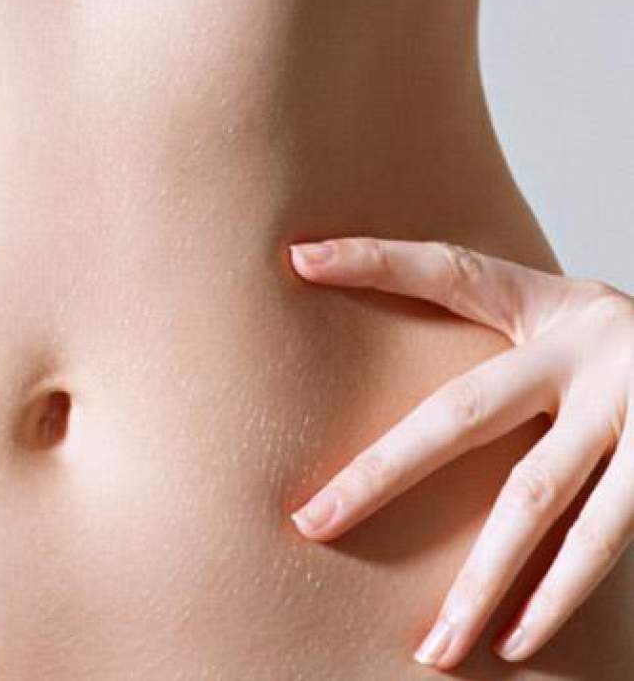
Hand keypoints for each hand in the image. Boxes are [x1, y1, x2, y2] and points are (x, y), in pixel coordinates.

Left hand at [285, 237, 633, 670]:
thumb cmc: (628, 357)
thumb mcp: (572, 324)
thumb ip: (499, 350)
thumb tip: (391, 383)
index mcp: (551, 307)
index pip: (451, 272)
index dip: (377, 261)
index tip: (301, 259)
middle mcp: (589, 349)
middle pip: (463, 411)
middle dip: (382, 473)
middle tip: (315, 523)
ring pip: (539, 500)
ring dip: (481, 578)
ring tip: (433, 645)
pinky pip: (605, 539)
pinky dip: (559, 594)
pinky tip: (515, 638)